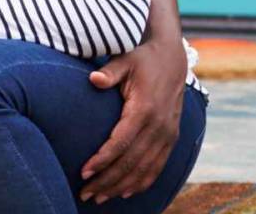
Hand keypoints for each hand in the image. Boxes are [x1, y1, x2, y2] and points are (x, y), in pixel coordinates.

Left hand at [79, 37, 187, 202]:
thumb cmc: (142, 58)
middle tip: (85, 194)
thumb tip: (93, 79)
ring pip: (144, 169)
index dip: (102, 160)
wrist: (172, 57)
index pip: (121, 143)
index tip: (84, 173)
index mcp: (145, 109)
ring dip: (122, 186)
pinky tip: (127, 192)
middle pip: (131, 162)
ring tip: (100, 198)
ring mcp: (168, 134)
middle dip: (107, 181)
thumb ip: (110, 71)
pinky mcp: (172, 137)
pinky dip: (143, 182)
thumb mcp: (125, 59)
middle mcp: (159, 126)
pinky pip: (158, 166)